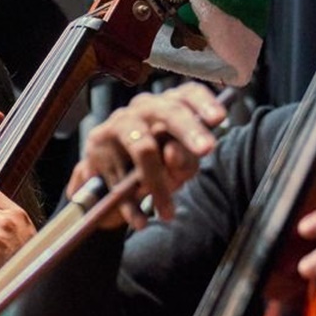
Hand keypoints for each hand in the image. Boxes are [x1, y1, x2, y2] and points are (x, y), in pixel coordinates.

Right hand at [67, 84, 225, 228]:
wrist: (106, 188)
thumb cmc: (153, 170)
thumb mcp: (177, 169)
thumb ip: (183, 161)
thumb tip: (172, 151)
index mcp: (167, 107)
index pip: (187, 94)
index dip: (204, 102)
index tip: (219, 118)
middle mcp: (142, 109)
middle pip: (167, 112)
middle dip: (189, 130)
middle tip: (206, 149)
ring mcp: (117, 124)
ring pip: (143, 148)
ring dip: (157, 184)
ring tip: (167, 212)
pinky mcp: (96, 145)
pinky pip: (118, 175)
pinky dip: (130, 204)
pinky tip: (140, 221)